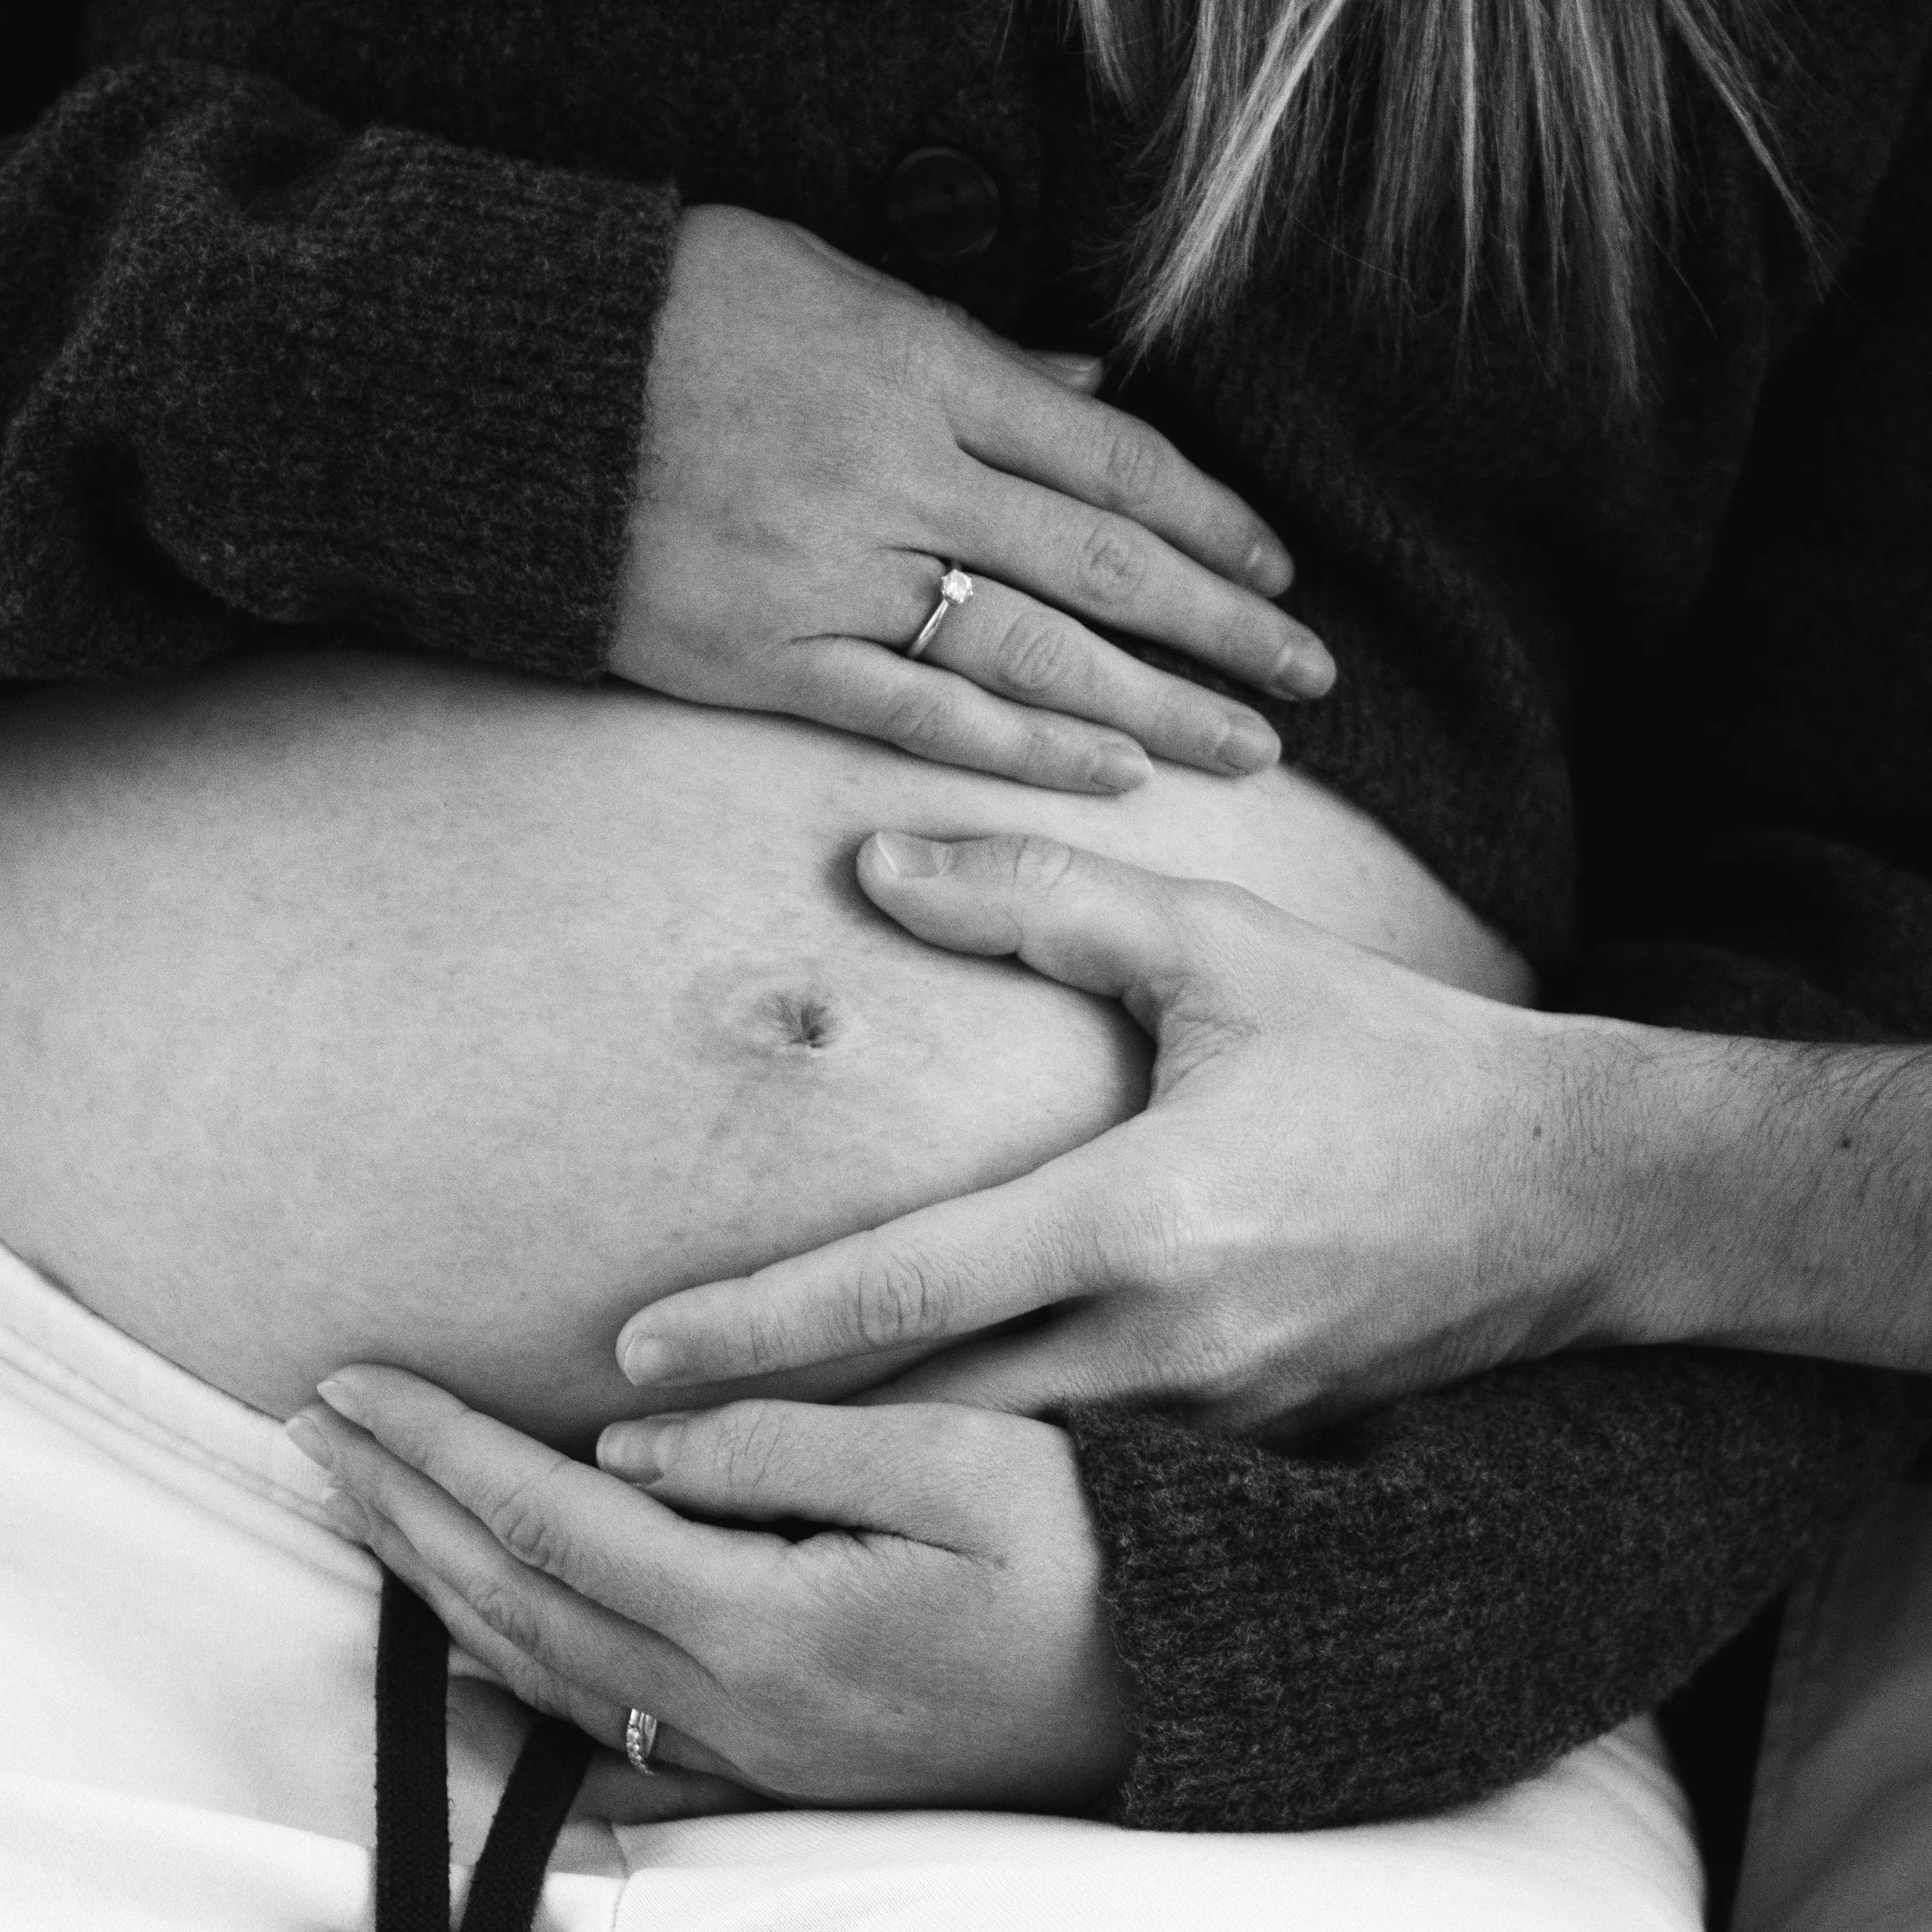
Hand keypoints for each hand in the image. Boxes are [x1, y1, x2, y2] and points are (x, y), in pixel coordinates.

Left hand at [289, 1366, 1134, 1811]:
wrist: (1185, 1682)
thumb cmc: (1092, 1553)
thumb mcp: (959, 1461)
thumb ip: (782, 1448)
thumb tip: (630, 1437)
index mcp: (767, 1621)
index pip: (553, 1517)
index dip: (442, 1447)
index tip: (356, 1383)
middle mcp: (736, 1706)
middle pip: (517, 1598)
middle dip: (401, 1508)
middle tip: (312, 1430)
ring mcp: (754, 1748)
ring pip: (541, 1669)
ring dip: (433, 1583)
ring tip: (358, 1511)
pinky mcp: (784, 1758)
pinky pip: (603, 1731)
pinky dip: (509, 1687)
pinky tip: (462, 1668)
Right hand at [613, 206, 1332, 792]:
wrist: (500, 385)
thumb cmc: (667, 317)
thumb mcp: (829, 284)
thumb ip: (966, 346)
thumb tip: (1087, 378)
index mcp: (925, 369)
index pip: (1112, 455)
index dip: (1210, 520)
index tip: (1278, 571)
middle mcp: (904, 476)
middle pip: (1105, 564)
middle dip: (1223, 625)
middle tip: (1309, 677)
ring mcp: (840, 574)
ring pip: (1038, 652)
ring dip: (1158, 704)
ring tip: (1248, 749)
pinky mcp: (772, 657)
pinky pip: (923, 713)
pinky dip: (1025, 747)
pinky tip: (1112, 774)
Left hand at [613, 833, 1609, 1435]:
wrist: (1574, 1190)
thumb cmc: (1388, 1051)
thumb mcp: (1222, 945)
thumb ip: (1045, 901)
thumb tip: (878, 863)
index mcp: (1143, 1217)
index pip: (905, 1288)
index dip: (754, 1326)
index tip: (633, 1357)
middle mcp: (1164, 1344)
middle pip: (920, 1421)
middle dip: (766, 1446)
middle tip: (621, 1456)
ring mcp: (1207, 1420)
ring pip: (993, 1470)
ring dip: (860, 1480)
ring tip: (727, 1477)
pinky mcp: (1242, 1449)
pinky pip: (1080, 1478)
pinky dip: (975, 1487)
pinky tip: (901, 1486)